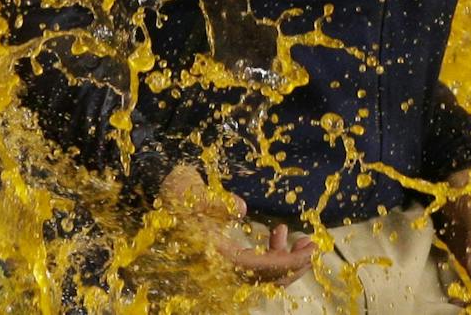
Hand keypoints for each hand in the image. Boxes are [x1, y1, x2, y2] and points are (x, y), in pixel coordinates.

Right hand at [160, 165, 315, 287]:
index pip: (257, 268)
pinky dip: (269, 252)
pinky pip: (253, 265)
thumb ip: (214, 201)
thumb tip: (242, 209)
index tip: (311, 252)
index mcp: (213, 255)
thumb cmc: (174, 193)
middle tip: (312, 246)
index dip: (286, 262)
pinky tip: (277, 232)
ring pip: (260, 275)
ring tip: (300, 239)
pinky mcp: (225, 258)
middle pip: (263, 279)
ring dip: (284, 260)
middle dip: (292, 265)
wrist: (157, 196)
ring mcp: (223, 264)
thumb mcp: (189, 191)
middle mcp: (218, 266)